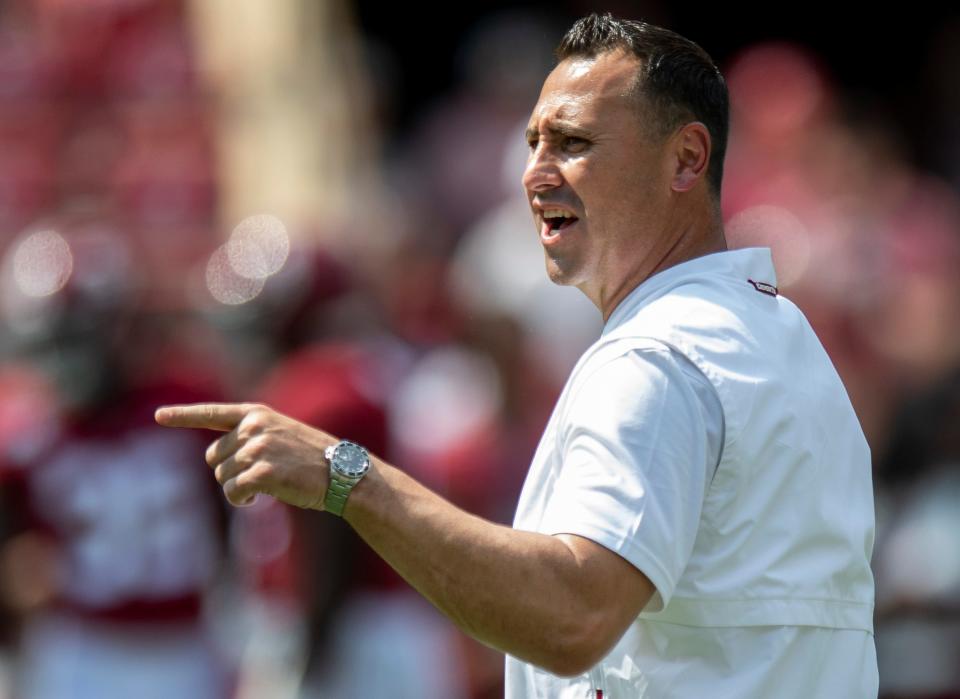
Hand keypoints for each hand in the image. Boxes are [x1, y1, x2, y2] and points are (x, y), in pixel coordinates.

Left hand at [154, 402, 334, 509]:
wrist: (343, 472)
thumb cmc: (315, 458)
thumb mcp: (283, 434)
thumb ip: (251, 437)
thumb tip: (217, 459)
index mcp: (258, 414)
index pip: (213, 413)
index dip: (183, 415)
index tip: (159, 416)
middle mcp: (254, 427)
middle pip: (214, 456)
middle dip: (229, 471)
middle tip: (258, 476)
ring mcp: (257, 448)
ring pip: (222, 477)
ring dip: (238, 488)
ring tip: (269, 485)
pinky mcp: (261, 472)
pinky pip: (232, 492)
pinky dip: (242, 500)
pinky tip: (259, 499)